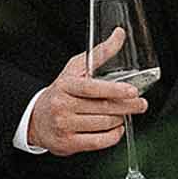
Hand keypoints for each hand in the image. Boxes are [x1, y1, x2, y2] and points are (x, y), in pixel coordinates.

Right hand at [26, 27, 148, 153]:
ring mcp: (64, 126)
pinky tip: (116, 128)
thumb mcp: (76, 69)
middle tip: (141, 104)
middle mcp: (63, 106)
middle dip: (127, 106)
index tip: (132, 91)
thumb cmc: (61, 91)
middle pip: (103, 108)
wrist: (36, 118)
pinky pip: (99, 142)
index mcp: (65, 86)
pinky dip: (113, 135)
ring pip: (104, 124)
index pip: (92, 88)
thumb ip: (100, 53)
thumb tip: (119, 34)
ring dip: (120, 119)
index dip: (114, 90)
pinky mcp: (68, 143)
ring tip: (124, 114)